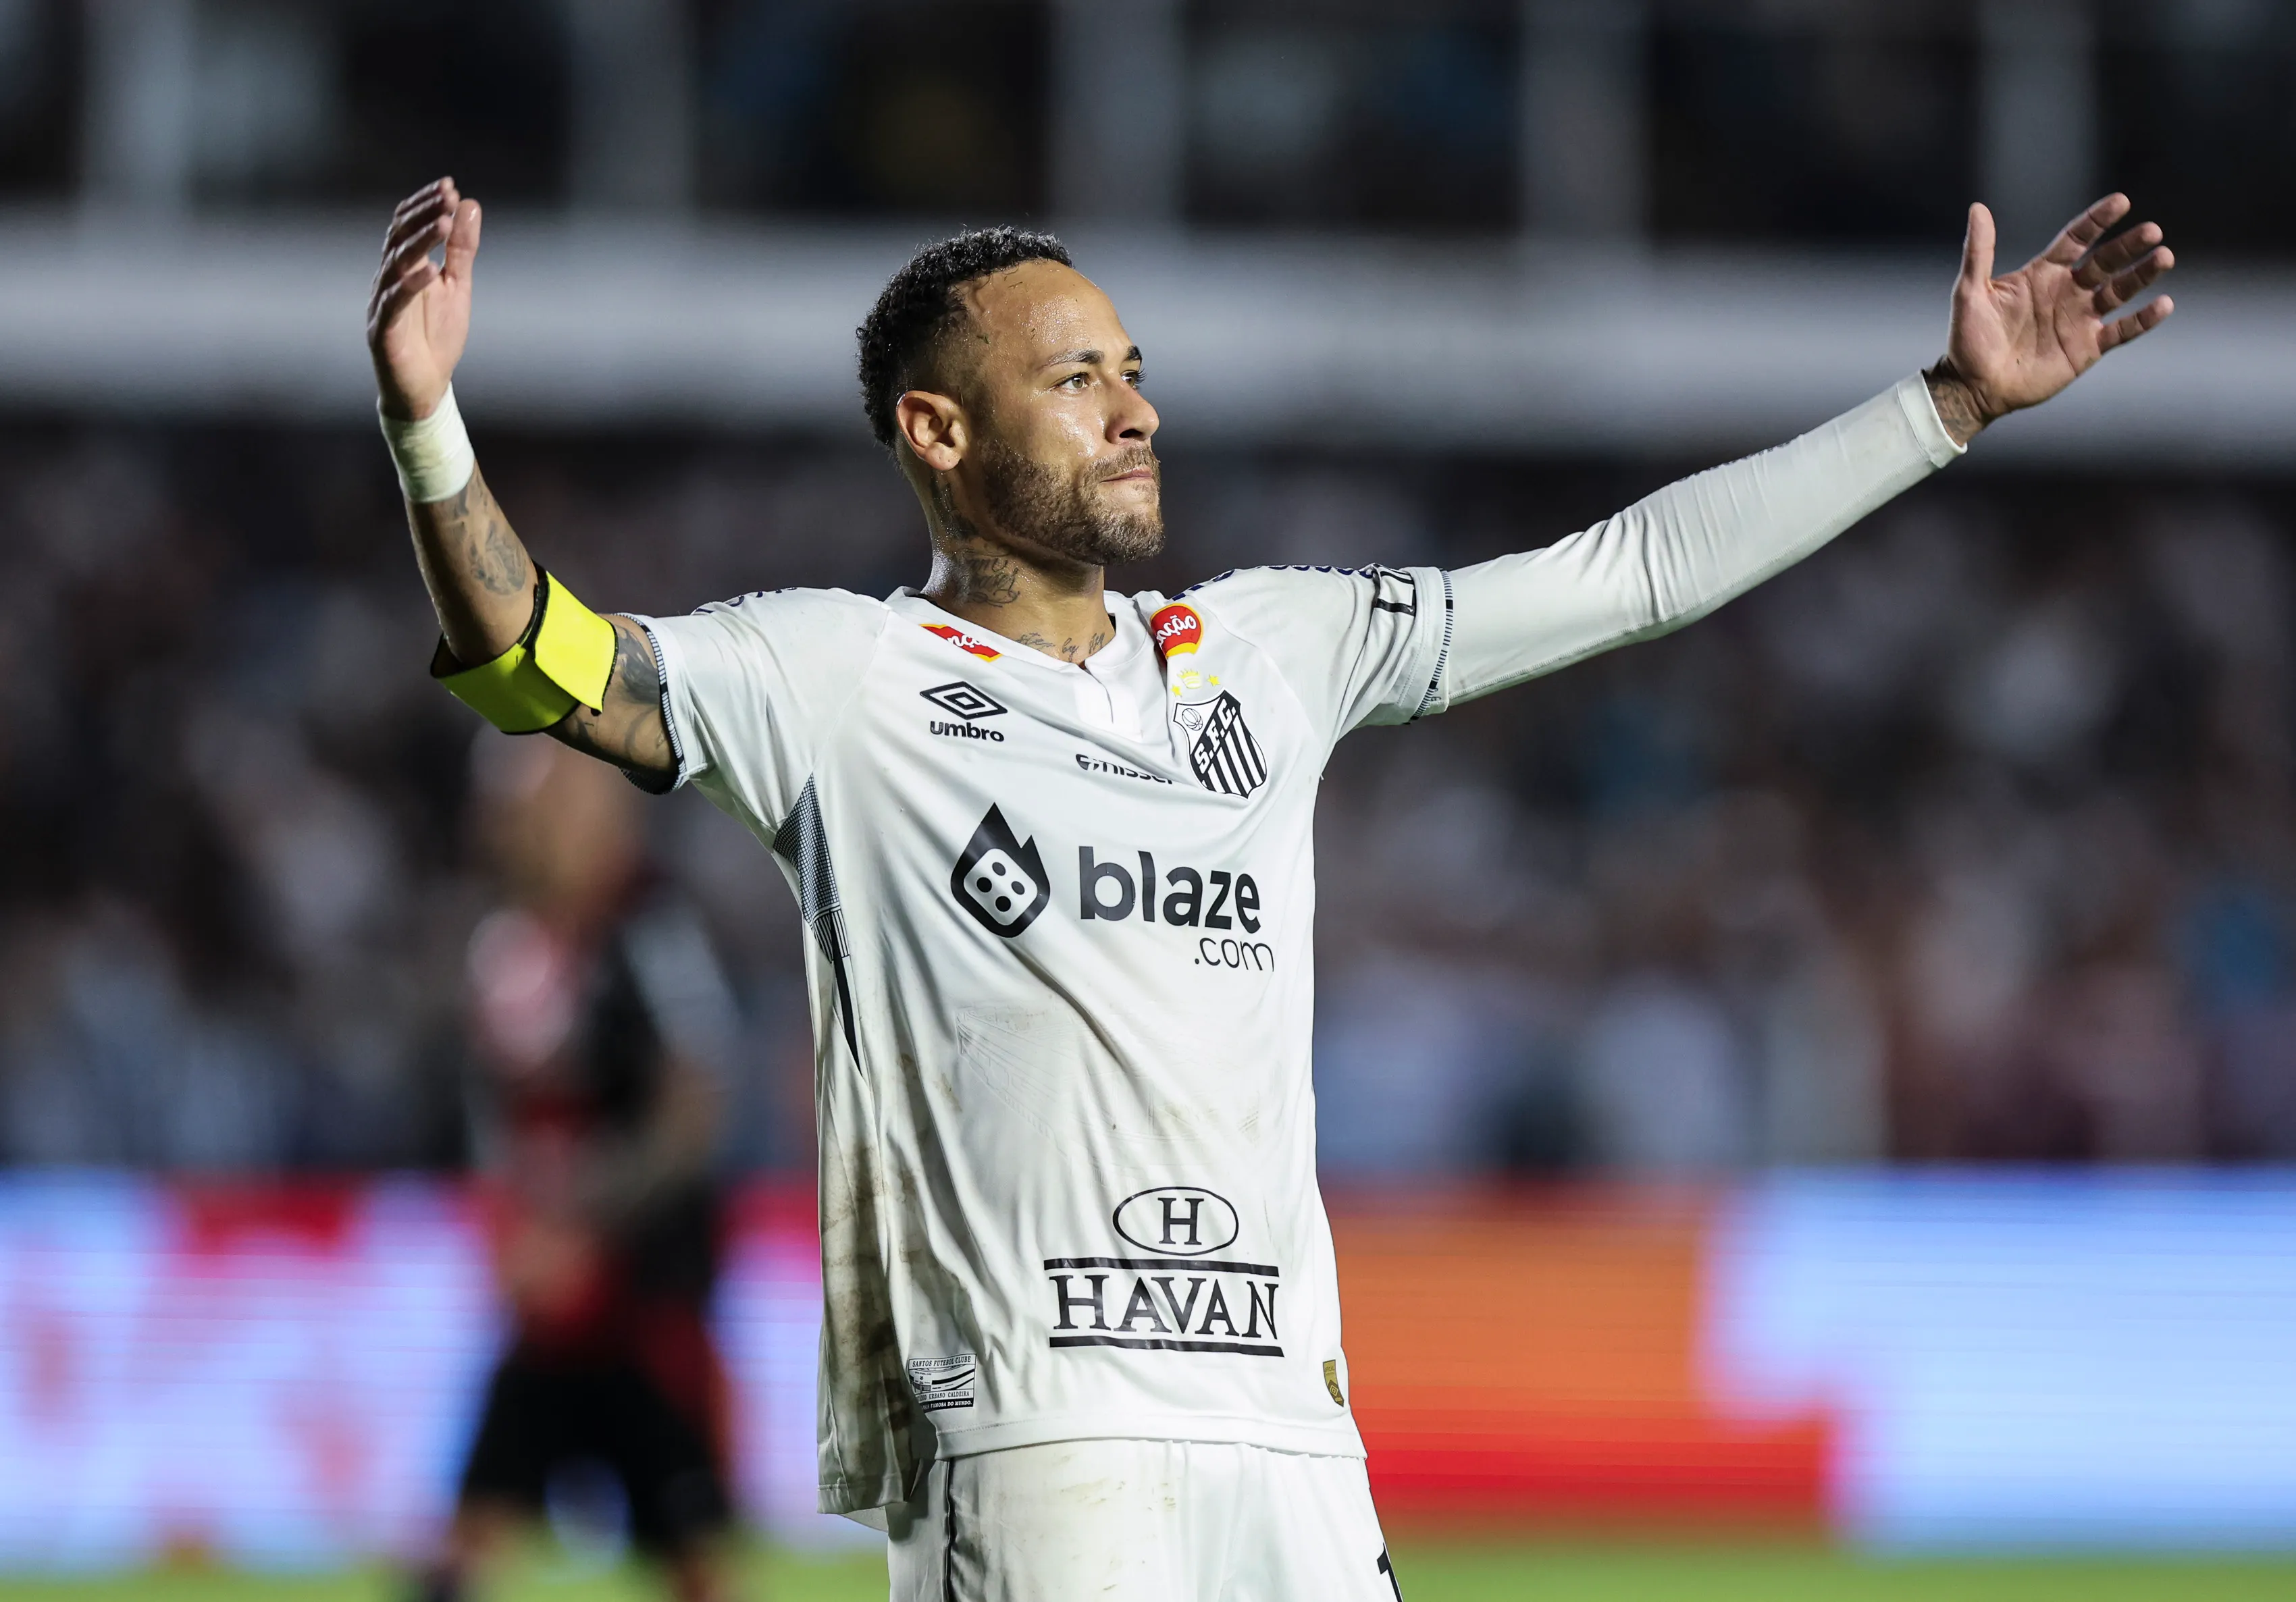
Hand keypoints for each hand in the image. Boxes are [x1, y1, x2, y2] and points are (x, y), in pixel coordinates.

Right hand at [366, 177, 480, 420]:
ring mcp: (382, 303)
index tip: (450, 186)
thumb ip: (461, 250)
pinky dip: (411, 284)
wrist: (425, 388)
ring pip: (395, 264)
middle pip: (399, 237)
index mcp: (404, 267)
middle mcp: (387, 279)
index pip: (407, 225)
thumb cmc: (437, 336)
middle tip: (448, 195)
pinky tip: (430, 270)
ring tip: (444, 222)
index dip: (425, 204)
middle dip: (423, 214)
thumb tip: (469, 205)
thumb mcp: (457, 287)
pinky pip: (394, 302)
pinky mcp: (383, 330)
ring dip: (420, 241)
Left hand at [1927, 195, 2174, 444]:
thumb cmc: (1968, 339)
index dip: (2098, 220)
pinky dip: (2143, 319)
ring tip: (2163, 258)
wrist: (1972, 386)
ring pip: (2120, 290)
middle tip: (2152, 231)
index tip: (2121, 201)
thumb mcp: (1969, 292)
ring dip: (2142, 275)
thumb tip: (1978, 208)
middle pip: (2105, 261)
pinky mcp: (2088, 347)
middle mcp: (2067, 291)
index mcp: (2043, 273)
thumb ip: (1979, 252)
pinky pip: (2122, 330)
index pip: (2076, 238)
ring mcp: (2080, 319)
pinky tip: (2164, 304)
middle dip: (2128, 246)